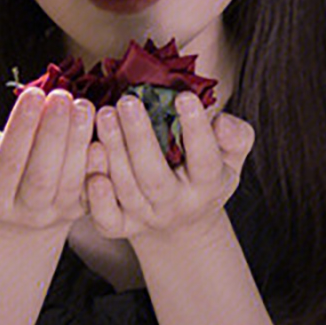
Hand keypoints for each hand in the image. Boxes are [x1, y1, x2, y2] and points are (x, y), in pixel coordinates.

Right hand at [0, 88, 94, 232]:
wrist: (21, 206)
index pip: (8, 164)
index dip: (21, 129)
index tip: (32, 93)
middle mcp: (27, 213)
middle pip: (42, 176)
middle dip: (52, 134)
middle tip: (61, 96)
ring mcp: (58, 213)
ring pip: (71, 181)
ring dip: (79, 141)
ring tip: (82, 105)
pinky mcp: (84, 208)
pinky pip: (95, 188)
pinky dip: (100, 161)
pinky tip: (105, 131)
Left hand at [85, 91, 254, 241]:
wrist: (179, 223)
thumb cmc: (202, 175)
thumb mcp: (230, 157)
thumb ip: (236, 137)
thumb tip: (222, 122)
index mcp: (208, 186)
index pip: (205, 160)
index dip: (197, 130)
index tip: (185, 97)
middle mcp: (175, 206)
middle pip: (155, 177)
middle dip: (139, 138)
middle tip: (127, 101)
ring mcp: (145, 218)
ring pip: (127, 189)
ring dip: (112, 151)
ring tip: (104, 114)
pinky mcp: (119, 227)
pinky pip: (106, 217)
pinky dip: (95, 194)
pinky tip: (89, 156)